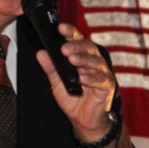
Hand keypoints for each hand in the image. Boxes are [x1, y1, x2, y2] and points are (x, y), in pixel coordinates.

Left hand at [35, 22, 116, 147]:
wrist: (83, 119)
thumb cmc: (72, 98)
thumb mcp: (56, 82)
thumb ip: (50, 67)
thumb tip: (40, 53)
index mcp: (81, 56)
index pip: (77, 40)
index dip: (70, 32)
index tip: (60, 28)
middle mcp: (93, 61)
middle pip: (88, 47)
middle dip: (76, 46)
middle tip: (64, 49)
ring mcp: (102, 72)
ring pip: (95, 62)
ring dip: (83, 60)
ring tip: (72, 60)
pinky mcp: (107, 86)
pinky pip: (101, 79)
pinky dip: (92, 77)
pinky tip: (83, 78)